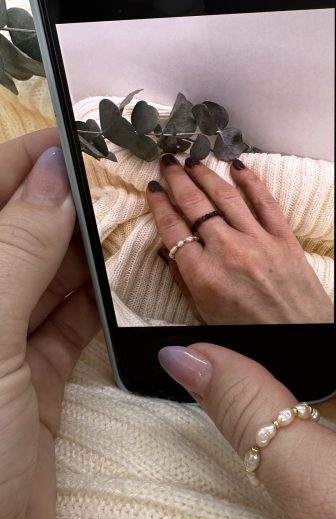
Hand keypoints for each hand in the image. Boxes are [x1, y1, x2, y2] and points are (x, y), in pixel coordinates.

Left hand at [0, 130, 99, 518]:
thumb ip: (14, 248)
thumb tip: (52, 167)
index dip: (28, 159)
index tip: (87, 135)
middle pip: (18, 232)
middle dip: (69, 199)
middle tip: (130, 176)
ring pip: (47, 275)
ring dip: (89, 248)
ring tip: (138, 217)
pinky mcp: (34, 382)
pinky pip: (70, 322)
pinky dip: (100, 299)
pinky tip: (129, 277)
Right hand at [146, 154, 332, 323]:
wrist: (304, 341)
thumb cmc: (254, 338)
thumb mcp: (205, 320)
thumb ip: (182, 285)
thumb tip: (163, 254)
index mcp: (203, 278)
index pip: (172, 229)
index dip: (159, 205)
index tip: (152, 189)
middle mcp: (229, 253)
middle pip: (195, 206)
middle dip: (177, 180)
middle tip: (167, 163)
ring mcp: (259, 243)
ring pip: (225, 197)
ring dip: (206, 174)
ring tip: (193, 161)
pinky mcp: (284, 239)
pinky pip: (265, 202)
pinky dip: (250, 181)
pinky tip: (238, 166)